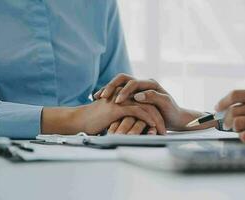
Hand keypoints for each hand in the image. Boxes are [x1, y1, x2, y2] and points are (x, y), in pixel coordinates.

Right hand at [42, 98, 156, 134]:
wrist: (78, 120)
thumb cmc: (93, 121)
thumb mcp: (113, 118)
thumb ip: (124, 118)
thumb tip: (135, 128)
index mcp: (125, 96)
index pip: (145, 101)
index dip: (154, 113)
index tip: (161, 125)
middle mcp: (125, 95)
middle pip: (149, 103)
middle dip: (159, 117)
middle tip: (165, 130)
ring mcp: (122, 99)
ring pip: (147, 106)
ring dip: (156, 120)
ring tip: (162, 132)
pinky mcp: (119, 107)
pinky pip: (139, 111)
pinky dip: (148, 119)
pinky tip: (153, 128)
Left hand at [94, 73, 215, 130]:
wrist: (176, 120)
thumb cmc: (153, 116)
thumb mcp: (136, 111)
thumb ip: (124, 106)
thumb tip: (102, 106)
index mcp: (136, 86)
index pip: (118, 82)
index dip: (106, 87)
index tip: (95, 97)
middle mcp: (144, 84)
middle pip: (125, 78)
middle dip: (113, 86)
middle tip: (104, 96)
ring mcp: (154, 88)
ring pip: (137, 83)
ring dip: (126, 91)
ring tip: (117, 100)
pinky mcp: (163, 96)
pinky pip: (153, 92)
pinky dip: (144, 95)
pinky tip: (136, 99)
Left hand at [215, 90, 244, 142]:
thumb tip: (230, 109)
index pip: (236, 94)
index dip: (223, 101)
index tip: (218, 107)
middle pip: (234, 110)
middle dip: (226, 119)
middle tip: (228, 125)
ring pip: (237, 123)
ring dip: (235, 128)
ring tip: (241, 130)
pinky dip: (243, 137)